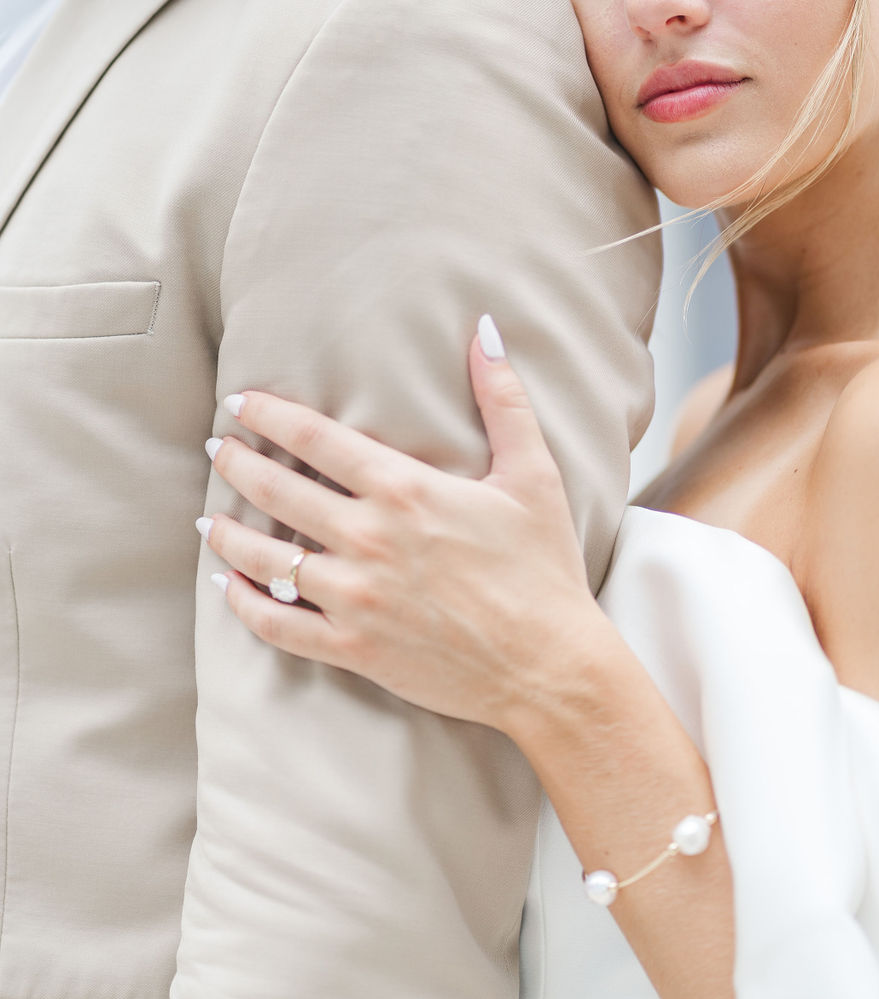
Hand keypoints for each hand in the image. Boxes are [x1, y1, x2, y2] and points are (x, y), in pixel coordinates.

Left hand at [202, 318, 604, 732]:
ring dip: (227, 534)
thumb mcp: (533, 475)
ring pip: (265, 559)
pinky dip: (244, 605)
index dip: (268, 415)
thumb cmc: (543, 568)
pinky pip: (278, 625)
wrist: (549, 666)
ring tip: (208, 519)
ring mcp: (355, 597)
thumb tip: (485, 331)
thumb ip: (504, 400)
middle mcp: (369, 539)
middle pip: (277, 490)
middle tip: (215, 448)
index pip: (315, 438)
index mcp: (405, 490)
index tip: (239, 402)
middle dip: (236, 464)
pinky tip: (229, 587)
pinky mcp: (353, 648)